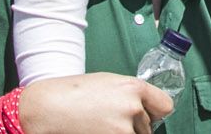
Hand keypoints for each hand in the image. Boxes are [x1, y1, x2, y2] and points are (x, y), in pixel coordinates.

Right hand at [17, 73, 172, 133]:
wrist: (45, 109)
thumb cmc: (72, 93)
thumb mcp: (108, 83)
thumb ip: (131, 94)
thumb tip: (144, 109)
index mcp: (133, 88)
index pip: (165, 106)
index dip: (155, 112)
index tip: (149, 115)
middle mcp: (132, 109)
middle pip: (147, 126)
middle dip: (132, 126)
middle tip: (109, 120)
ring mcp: (122, 131)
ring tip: (99, 126)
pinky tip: (97, 131)